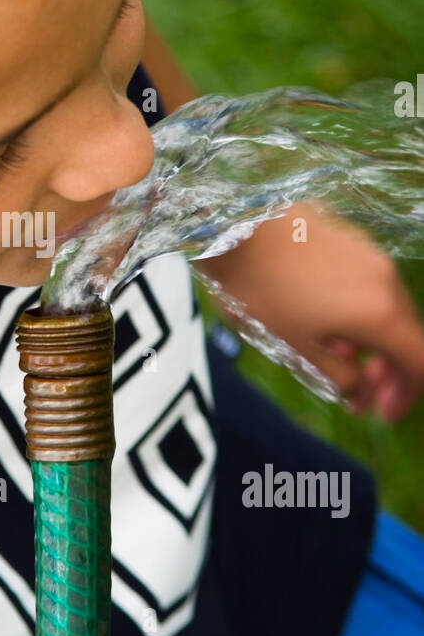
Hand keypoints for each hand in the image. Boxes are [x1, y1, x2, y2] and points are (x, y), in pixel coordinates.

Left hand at [197, 202, 423, 419]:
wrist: (232, 223)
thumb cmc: (260, 292)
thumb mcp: (297, 350)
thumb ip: (340, 379)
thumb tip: (362, 393)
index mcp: (381, 313)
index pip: (421, 363)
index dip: (406, 394)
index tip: (380, 412)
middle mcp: (386, 280)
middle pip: (407, 335)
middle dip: (387, 371)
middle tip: (358, 394)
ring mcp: (369, 253)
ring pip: (386, 309)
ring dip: (370, 343)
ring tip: (333, 357)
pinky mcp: (349, 238)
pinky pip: (368, 286)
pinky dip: (359, 313)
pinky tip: (323, 320)